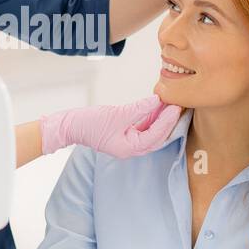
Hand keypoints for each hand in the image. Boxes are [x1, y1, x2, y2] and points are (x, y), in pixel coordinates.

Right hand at [39, 96, 181, 157]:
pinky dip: (149, 117)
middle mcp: (131, 148)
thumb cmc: (89, 123)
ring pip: (150, 131)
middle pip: (157, 136)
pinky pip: (142, 127)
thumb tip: (157, 100)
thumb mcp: (117, 114)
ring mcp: (127, 142)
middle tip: (179, 106)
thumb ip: (139, 108)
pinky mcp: (123, 134)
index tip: (176, 107)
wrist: (70, 125)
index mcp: (130, 148)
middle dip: (168, 121)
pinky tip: (156, 106)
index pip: (155, 135)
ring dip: (160, 118)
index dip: (167, 121)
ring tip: (170, 103)